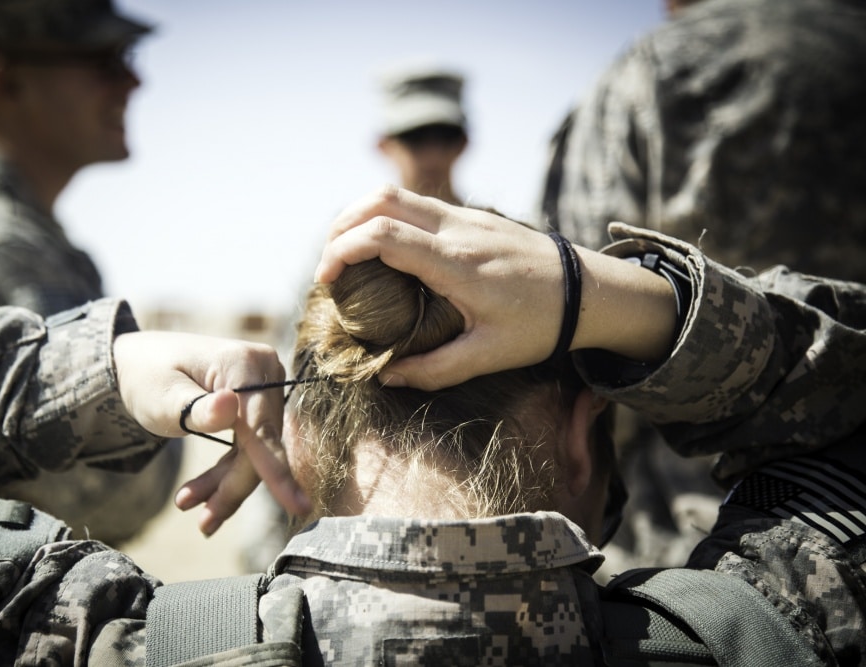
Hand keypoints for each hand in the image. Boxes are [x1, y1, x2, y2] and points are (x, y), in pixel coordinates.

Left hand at [113, 331, 309, 534]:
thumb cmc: (147, 379)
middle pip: (262, 444)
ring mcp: (265, 386)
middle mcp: (265, 371)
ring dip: (227, 483)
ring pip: (257, 450)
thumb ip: (196, 409)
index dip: (275, 470)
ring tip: (188, 503)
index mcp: (243, 364)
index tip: (296, 506)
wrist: (141, 363)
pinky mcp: (258, 403)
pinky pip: (250, 445)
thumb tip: (232, 405)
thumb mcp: (162, 399)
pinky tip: (200, 492)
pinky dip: (227, 471)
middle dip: (234, 485)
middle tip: (203, 524)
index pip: (262, 428)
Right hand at [315, 187, 567, 388]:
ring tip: (347, 253)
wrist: (592, 291)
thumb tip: (387, 376)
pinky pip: (419, 204)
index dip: (342, 250)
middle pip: (380, 199)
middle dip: (341, 226)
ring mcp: (466, 216)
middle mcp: (457, 228)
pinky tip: (385, 250)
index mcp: (456, 262)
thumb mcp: (488, 356)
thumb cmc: (541, 325)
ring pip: (398, 194)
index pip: (382, 234)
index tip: (327, 280)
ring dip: (362, 215)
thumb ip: (434, 370)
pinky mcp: (473, 216)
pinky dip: (388, 217)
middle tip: (329, 264)